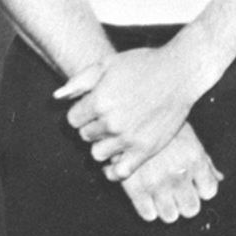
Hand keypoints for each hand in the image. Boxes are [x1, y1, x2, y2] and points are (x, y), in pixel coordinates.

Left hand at [56, 44, 205, 179]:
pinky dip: (113, 170)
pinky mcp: (145, 150)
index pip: (73, 120)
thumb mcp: (107, 63)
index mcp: (99, 100)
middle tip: (109, 116)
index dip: (82, 112)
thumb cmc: (142, 64)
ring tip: (116, 132)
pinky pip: (120, 172)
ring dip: (103, 144)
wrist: (179, 72)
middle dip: (93, 126)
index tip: (94, 107)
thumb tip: (56, 98)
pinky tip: (116, 158)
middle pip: (85, 136)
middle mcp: (111, 122)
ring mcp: (128, 138)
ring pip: (97, 154)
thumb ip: (79, 81)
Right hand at [118, 123, 222, 223]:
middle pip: (191, 209)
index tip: (194, 183)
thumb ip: (204, 160)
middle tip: (177, 192)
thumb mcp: (187, 135)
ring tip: (161, 194)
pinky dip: (148, 208)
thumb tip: (219, 179)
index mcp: (194, 158)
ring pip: (170, 216)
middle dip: (186, 202)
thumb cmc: (161, 121)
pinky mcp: (134, 187)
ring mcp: (156, 182)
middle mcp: (178, 173)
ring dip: (167, 207)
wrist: (128, 111)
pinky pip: (148, 215)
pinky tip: (147, 196)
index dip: (202, 188)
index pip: (209, 191)